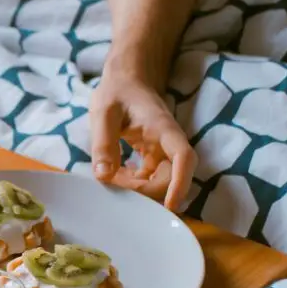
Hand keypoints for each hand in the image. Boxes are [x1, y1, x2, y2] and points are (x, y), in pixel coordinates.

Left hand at [88, 72, 196, 211]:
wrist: (125, 81)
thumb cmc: (116, 92)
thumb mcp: (103, 112)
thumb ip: (103, 142)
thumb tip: (104, 175)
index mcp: (163, 128)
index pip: (183, 157)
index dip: (180, 184)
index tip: (171, 206)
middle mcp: (169, 141)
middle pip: (172, 176)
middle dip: (148, 191)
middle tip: (115, 187)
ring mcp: (163, 150)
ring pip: (162, 180)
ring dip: (140, 189)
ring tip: (112, 181)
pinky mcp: (154, 155)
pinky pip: (150, 177)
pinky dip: (135, 182)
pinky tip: (115, 177)